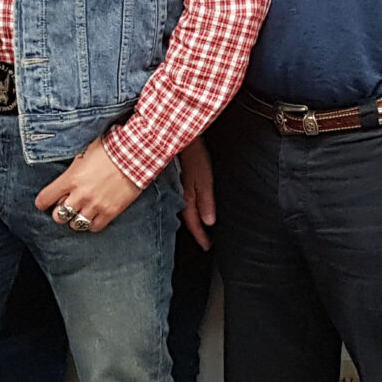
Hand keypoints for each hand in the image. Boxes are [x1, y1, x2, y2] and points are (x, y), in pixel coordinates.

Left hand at [35, 135, 143, 235]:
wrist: (135, 154)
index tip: (45, 202)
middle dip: (60, 212)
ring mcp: (95, 205)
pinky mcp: (110, 212)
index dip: (43, 202)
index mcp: (70, 179)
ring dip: (76, 219)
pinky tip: (94, 216)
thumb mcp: (85, 154)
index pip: (45, 199)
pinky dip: (92, 224)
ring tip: (81, 212)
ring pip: (75, 225)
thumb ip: (74, 169)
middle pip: (58, 216)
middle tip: (66, 207)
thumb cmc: (110, 149)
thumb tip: (68, 176)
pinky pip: (94, 227)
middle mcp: (80, 195)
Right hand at [180, 135, 216, 249]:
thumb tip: (209, 221)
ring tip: (195, 229)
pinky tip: (184, 205)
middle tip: (202, 241)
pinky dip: (183, 205)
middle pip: (186, 218)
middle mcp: (178, 195)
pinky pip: (177, 198)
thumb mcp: (203, 178)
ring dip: (189, 219)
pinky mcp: (172, 180)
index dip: (201, 236)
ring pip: (181, 208)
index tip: (207, 246)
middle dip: (194, 231)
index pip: (193, 223)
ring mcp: (174, 187)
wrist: (174, 135)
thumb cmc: (191, 153)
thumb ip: (205, 200)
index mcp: (186, 197)